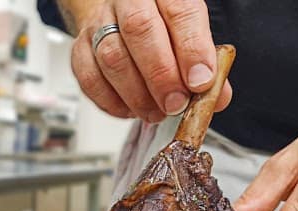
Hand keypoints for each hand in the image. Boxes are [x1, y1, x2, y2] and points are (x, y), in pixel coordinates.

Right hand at [70, 0, 231, 121]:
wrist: (122, 18)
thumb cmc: (162, 29)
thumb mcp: (192, 36)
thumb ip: (208, 65)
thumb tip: (216, 98)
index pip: (180, 12)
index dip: (191, 49)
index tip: (200, 82)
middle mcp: (128, 0)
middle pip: (140, 30)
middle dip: (161, 75)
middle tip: (175, 104)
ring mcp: (100, 22)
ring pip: (112, 57)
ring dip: (137, 94)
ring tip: (156, 112)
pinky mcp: (80, 48)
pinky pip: (90, 78)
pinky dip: (112, 101)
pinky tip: (131, 109)